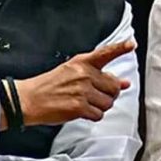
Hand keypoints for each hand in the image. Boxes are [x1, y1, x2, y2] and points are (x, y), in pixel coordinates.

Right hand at [15, 41, 134, 124]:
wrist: (29, 99)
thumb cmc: (50, 86)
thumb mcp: (72, 72)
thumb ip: (99, 75)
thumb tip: (124, 83)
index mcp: (82, 62)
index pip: (105, 53)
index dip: (120, 48)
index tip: (131, 44)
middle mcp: (84, 74)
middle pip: (114, 87)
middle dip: (108, 94)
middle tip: (95, 95)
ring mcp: (82, 91)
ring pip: (108, 103)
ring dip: (100, 106)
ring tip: (85, 103)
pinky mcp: (79, 107)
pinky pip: (98, 115)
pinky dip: (92, 116)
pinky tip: (81, 111)